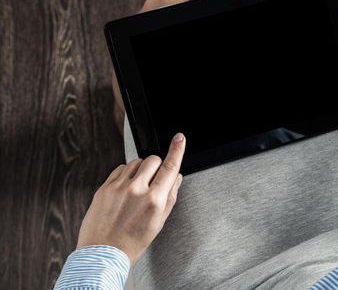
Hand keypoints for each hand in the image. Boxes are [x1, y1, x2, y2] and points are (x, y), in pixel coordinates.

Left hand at [76, 133, 185, 264]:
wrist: (103, 254)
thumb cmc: (132, 242)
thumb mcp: (159, 222)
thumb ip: (170, 197)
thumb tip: (176, 177)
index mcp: (154, 201)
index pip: (170, 168)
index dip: (177, 150)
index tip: (179, 138)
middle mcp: (136, 191)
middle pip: (153, 160)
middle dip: (157, 165)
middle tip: (154, 179)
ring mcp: (118, 188)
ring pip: (136, 162)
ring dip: (141, 169)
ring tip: (138, 187)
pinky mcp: (104, 188)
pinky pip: (120, 168)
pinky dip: (126, 173)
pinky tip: (126, 188)